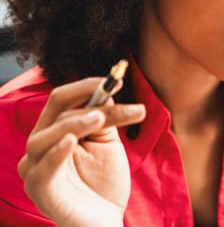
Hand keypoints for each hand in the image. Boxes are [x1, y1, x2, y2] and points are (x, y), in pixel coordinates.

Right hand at [17, 77, 145, 226]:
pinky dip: (56, 153)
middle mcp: (41, 146)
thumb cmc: (104, 183)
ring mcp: (37, 169)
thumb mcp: (107, 144)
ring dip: (74, 123)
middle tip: (114, 94)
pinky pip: (43, 169)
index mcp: (56, 132)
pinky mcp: (41, 191)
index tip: (118, 79)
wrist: (106, 220)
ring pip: (45, 137)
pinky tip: (71, 141)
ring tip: (99, 117)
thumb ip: (105, 120)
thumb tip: (107, 92)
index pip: (63, 100)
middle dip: (86, 100)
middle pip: (56, 112)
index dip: (88, 87)